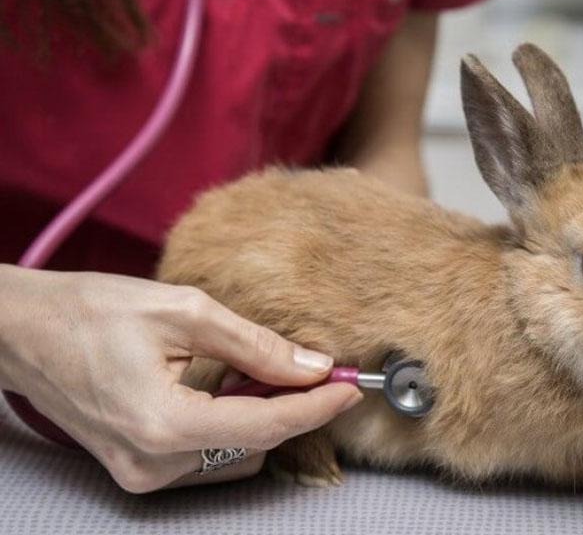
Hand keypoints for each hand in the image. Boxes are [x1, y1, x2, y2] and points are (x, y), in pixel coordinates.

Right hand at [0, 264, 361, 491]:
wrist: (24, 330)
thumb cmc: (91, 310)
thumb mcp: (183, 310)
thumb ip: (255, 345)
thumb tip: (311, 366)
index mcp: (164, 424)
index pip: (266, 426)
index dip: (316, 407)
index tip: (351, 387)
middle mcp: (153, 463)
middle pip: (255, 443)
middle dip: (289, 405)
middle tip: (306, 365)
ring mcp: (142, 472)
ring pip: (236, 454)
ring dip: (258, 414)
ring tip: (248, 370)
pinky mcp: (138, 468)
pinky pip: (208, 457)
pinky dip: (230, 425)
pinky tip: (222, 388)